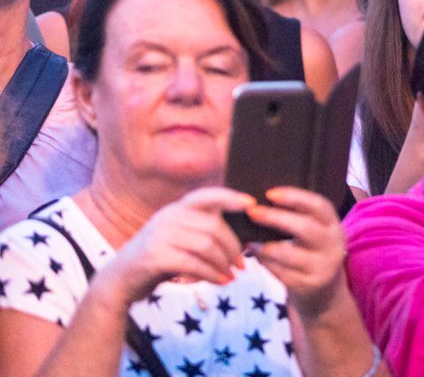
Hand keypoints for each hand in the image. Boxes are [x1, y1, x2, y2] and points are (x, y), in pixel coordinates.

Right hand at [99, 187, 250, 303]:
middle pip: (213, 227)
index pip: (206, 196)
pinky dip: (210, 274)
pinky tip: (218, 282)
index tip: (251, 203)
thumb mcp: (179, 240)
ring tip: (230, 276)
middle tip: (241, 264)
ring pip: (206, 245)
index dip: (230, 197)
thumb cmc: (158, 259)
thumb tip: (242, 243)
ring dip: (223, 263)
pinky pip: (193, 263)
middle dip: (232, 247)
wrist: (118, 281)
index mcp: (176, 209)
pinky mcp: (154, 256)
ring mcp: (160, 235)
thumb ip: (203, 234)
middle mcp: (168, 217)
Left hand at [245, 187, 348, 321]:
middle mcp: (333, 245)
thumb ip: (298, 219)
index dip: (295, 197)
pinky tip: (256, 257)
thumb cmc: (311, 254)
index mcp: (334, 226)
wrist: (325, 294)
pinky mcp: (309, 285)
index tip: (270, 194)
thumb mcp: (315, 234)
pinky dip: (265, 263)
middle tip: (252, 212)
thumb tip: (261, 202)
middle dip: (275, 218)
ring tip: (249, 241)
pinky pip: (281, 273)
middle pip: (305, 228)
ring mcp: (323, 267)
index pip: (319, 205)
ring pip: (289, 253)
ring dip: (264, 246)